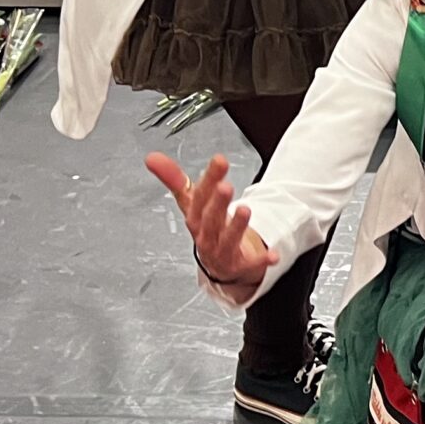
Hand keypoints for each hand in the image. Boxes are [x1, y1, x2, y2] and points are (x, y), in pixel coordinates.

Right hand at [150, 151, 274, 288]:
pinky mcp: (240, 266)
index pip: (199, 197)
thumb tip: (151, 157)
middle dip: (217, 203)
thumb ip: (174, 179)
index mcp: (195, 218)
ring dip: (235, 226)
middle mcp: (206, 235)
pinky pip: (251, 263)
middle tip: (225, 186)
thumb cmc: (206, 229)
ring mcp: (223, 252)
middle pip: (210, 219)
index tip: (219, 160)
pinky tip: (273, 254)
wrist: (220, 264)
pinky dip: (262, 260)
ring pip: (227, 239)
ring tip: (244, 210)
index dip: (208, 179)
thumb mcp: (191, 204)